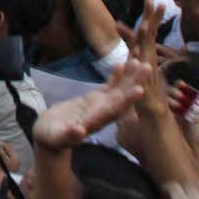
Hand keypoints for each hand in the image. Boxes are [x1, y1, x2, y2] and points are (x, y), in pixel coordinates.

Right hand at [33, 59, 148, 152]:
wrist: (50, 136)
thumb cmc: (51, 137)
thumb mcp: (57, 137)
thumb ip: (68, 135)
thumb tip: (79, 132)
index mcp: (95, 122)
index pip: (114, 111)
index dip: (126, 100)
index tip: (140, 90)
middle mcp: (103, 114)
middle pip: (121, 98)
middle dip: (134, 83)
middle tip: (148, 68)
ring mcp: (100, 106)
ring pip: (118, 91)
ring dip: (130, 78)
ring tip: (140, 61)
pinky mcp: (94, 100)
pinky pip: (108, 87)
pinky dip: (116, 77)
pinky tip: (122, 64)